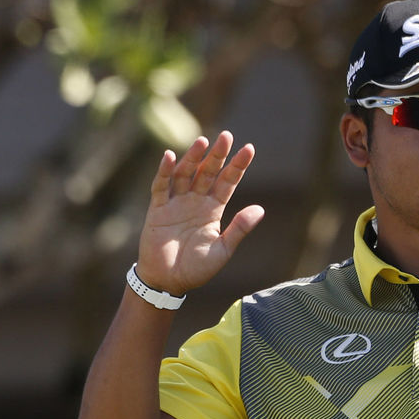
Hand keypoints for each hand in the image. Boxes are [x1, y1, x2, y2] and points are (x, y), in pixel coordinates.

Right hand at [137, 131, 264, 295]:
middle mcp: (195, 201)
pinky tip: (171, 157)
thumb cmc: (196, 269)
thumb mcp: (222, 249)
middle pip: (207, 173)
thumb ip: (239, 229)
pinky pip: (161, 187)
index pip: (228, 182)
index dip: (237, 166)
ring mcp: (176, 203)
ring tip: (202, 142)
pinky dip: (165, 172)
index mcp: (213, 210)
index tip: (249, 149)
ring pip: (185, 174)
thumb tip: (260, 209)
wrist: (167, 282)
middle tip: (227, 137)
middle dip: (217, 156)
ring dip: (193, 158)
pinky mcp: (157, 209)